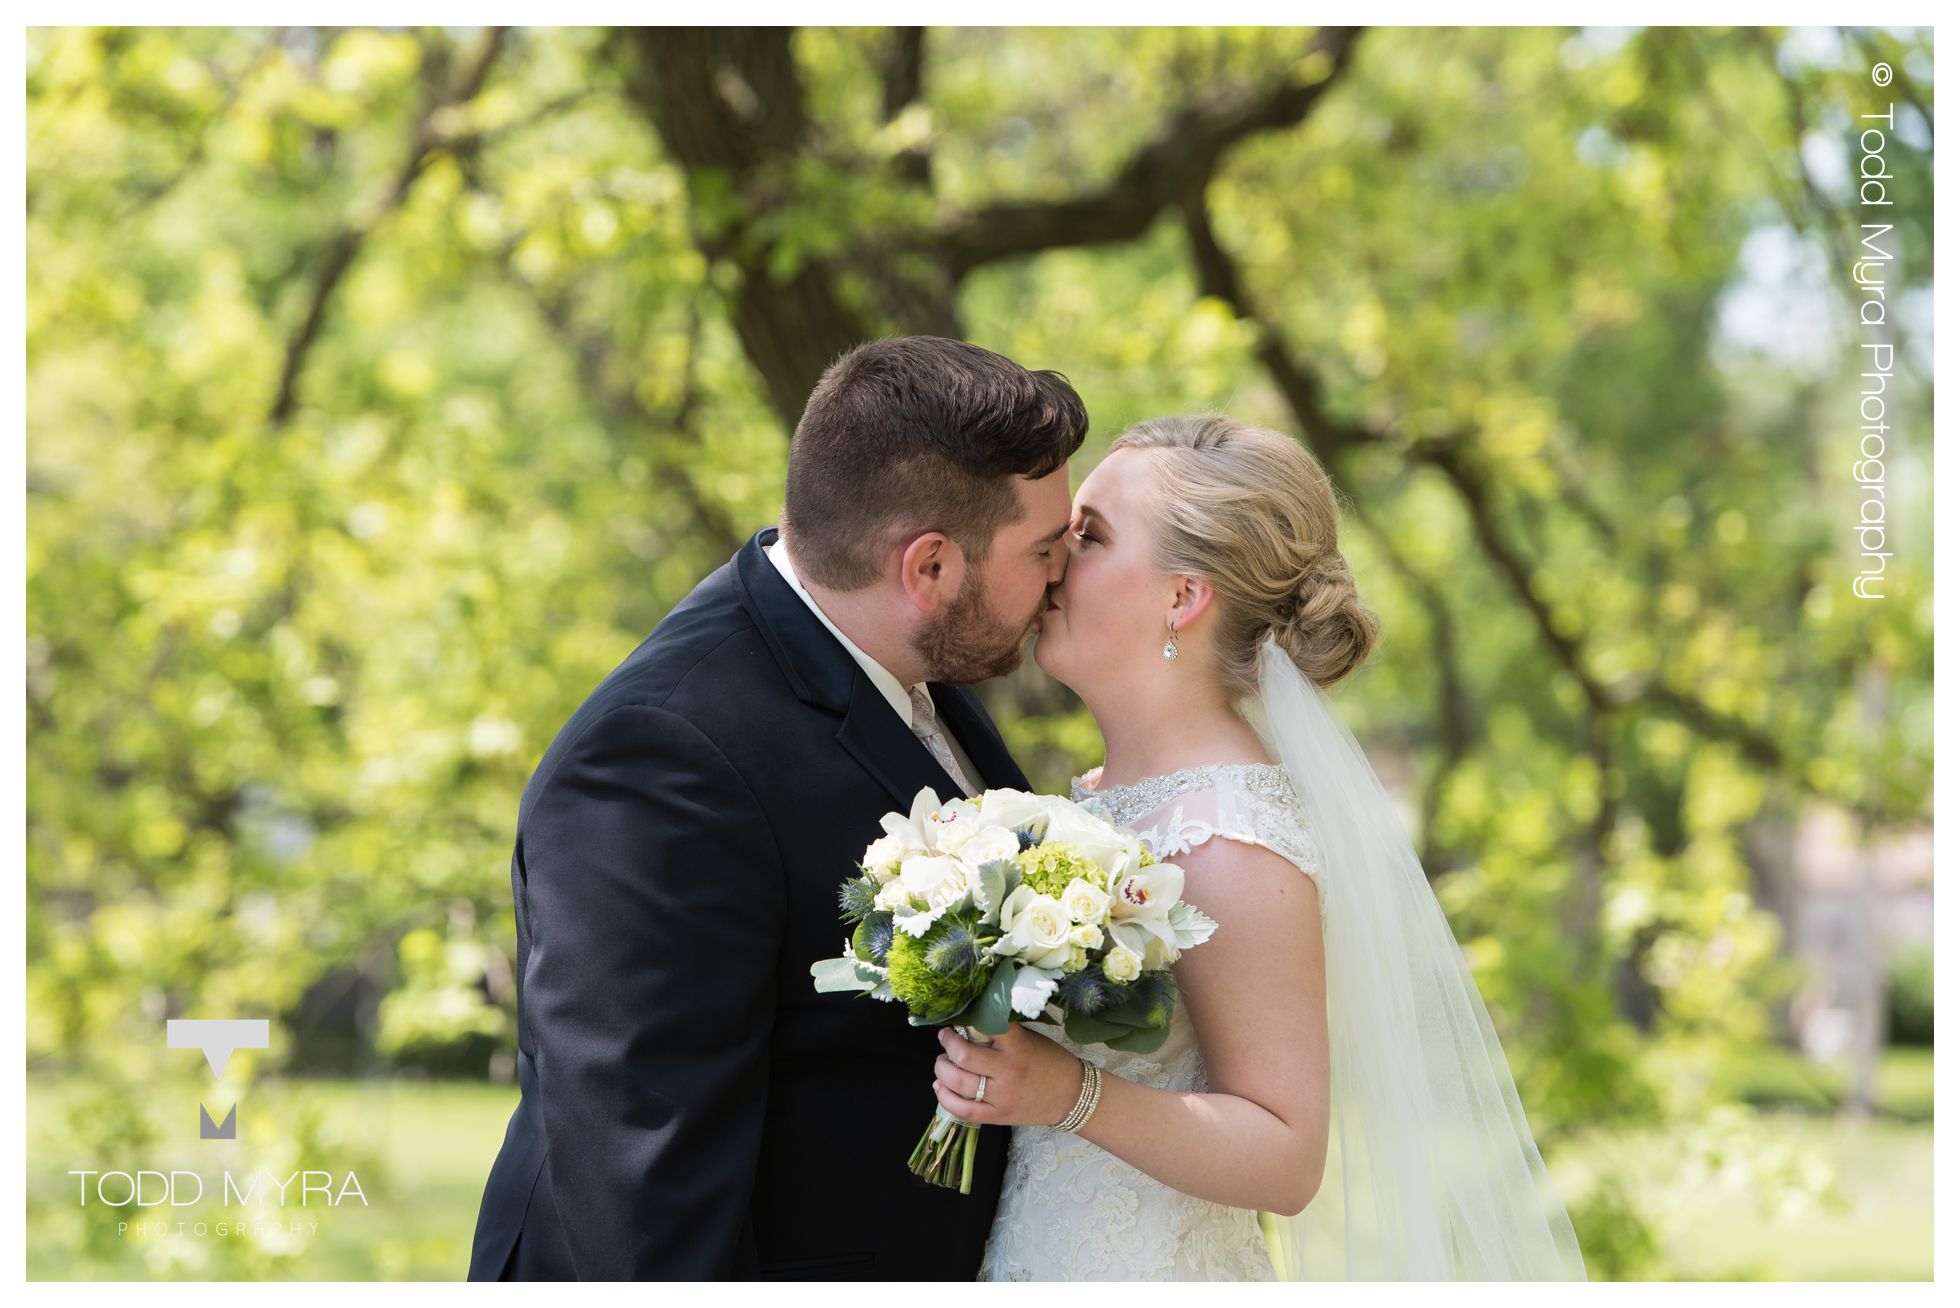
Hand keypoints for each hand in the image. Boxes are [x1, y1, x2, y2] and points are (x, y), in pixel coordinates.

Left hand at [932, 1021, 1083, 1127]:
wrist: (1072, 1097)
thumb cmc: (1051, 1063)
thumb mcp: (1030, 1040)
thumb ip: (1002, 1035)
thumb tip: (970, 1027)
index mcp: (1018, 1047)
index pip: (985, 1027)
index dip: (963, 1023)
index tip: (956, 1022)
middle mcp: (1008, 1072)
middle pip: (964, 1057)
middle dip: (948, 1045)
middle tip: (946, 1040)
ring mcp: (1002, 1097)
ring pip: (959, 1083)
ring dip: (942, 1070)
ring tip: (942, 1063)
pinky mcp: (999, 1116)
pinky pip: (963, 1110)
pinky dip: (945, 1098)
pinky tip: (940, 1087)